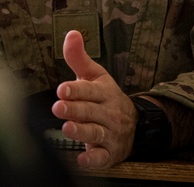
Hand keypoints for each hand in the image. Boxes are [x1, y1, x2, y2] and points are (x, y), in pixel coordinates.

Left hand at [51, 30, 136, 168]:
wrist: (134, 123)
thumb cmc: (105, 96)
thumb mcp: (94, 75)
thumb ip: (78, 57)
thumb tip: (71, 33)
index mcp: (104, 92)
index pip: (89, 90)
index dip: (76, 90)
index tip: (62, 89)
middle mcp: (109, 113)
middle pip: (90, 111)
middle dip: (74, 109)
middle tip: (58, 107)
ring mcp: (111, 134)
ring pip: (96, 133)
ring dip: (82, 131)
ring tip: (67, 128)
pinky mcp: (110, 153)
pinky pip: (103, 158)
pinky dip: (93, 160)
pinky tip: (82, 160)